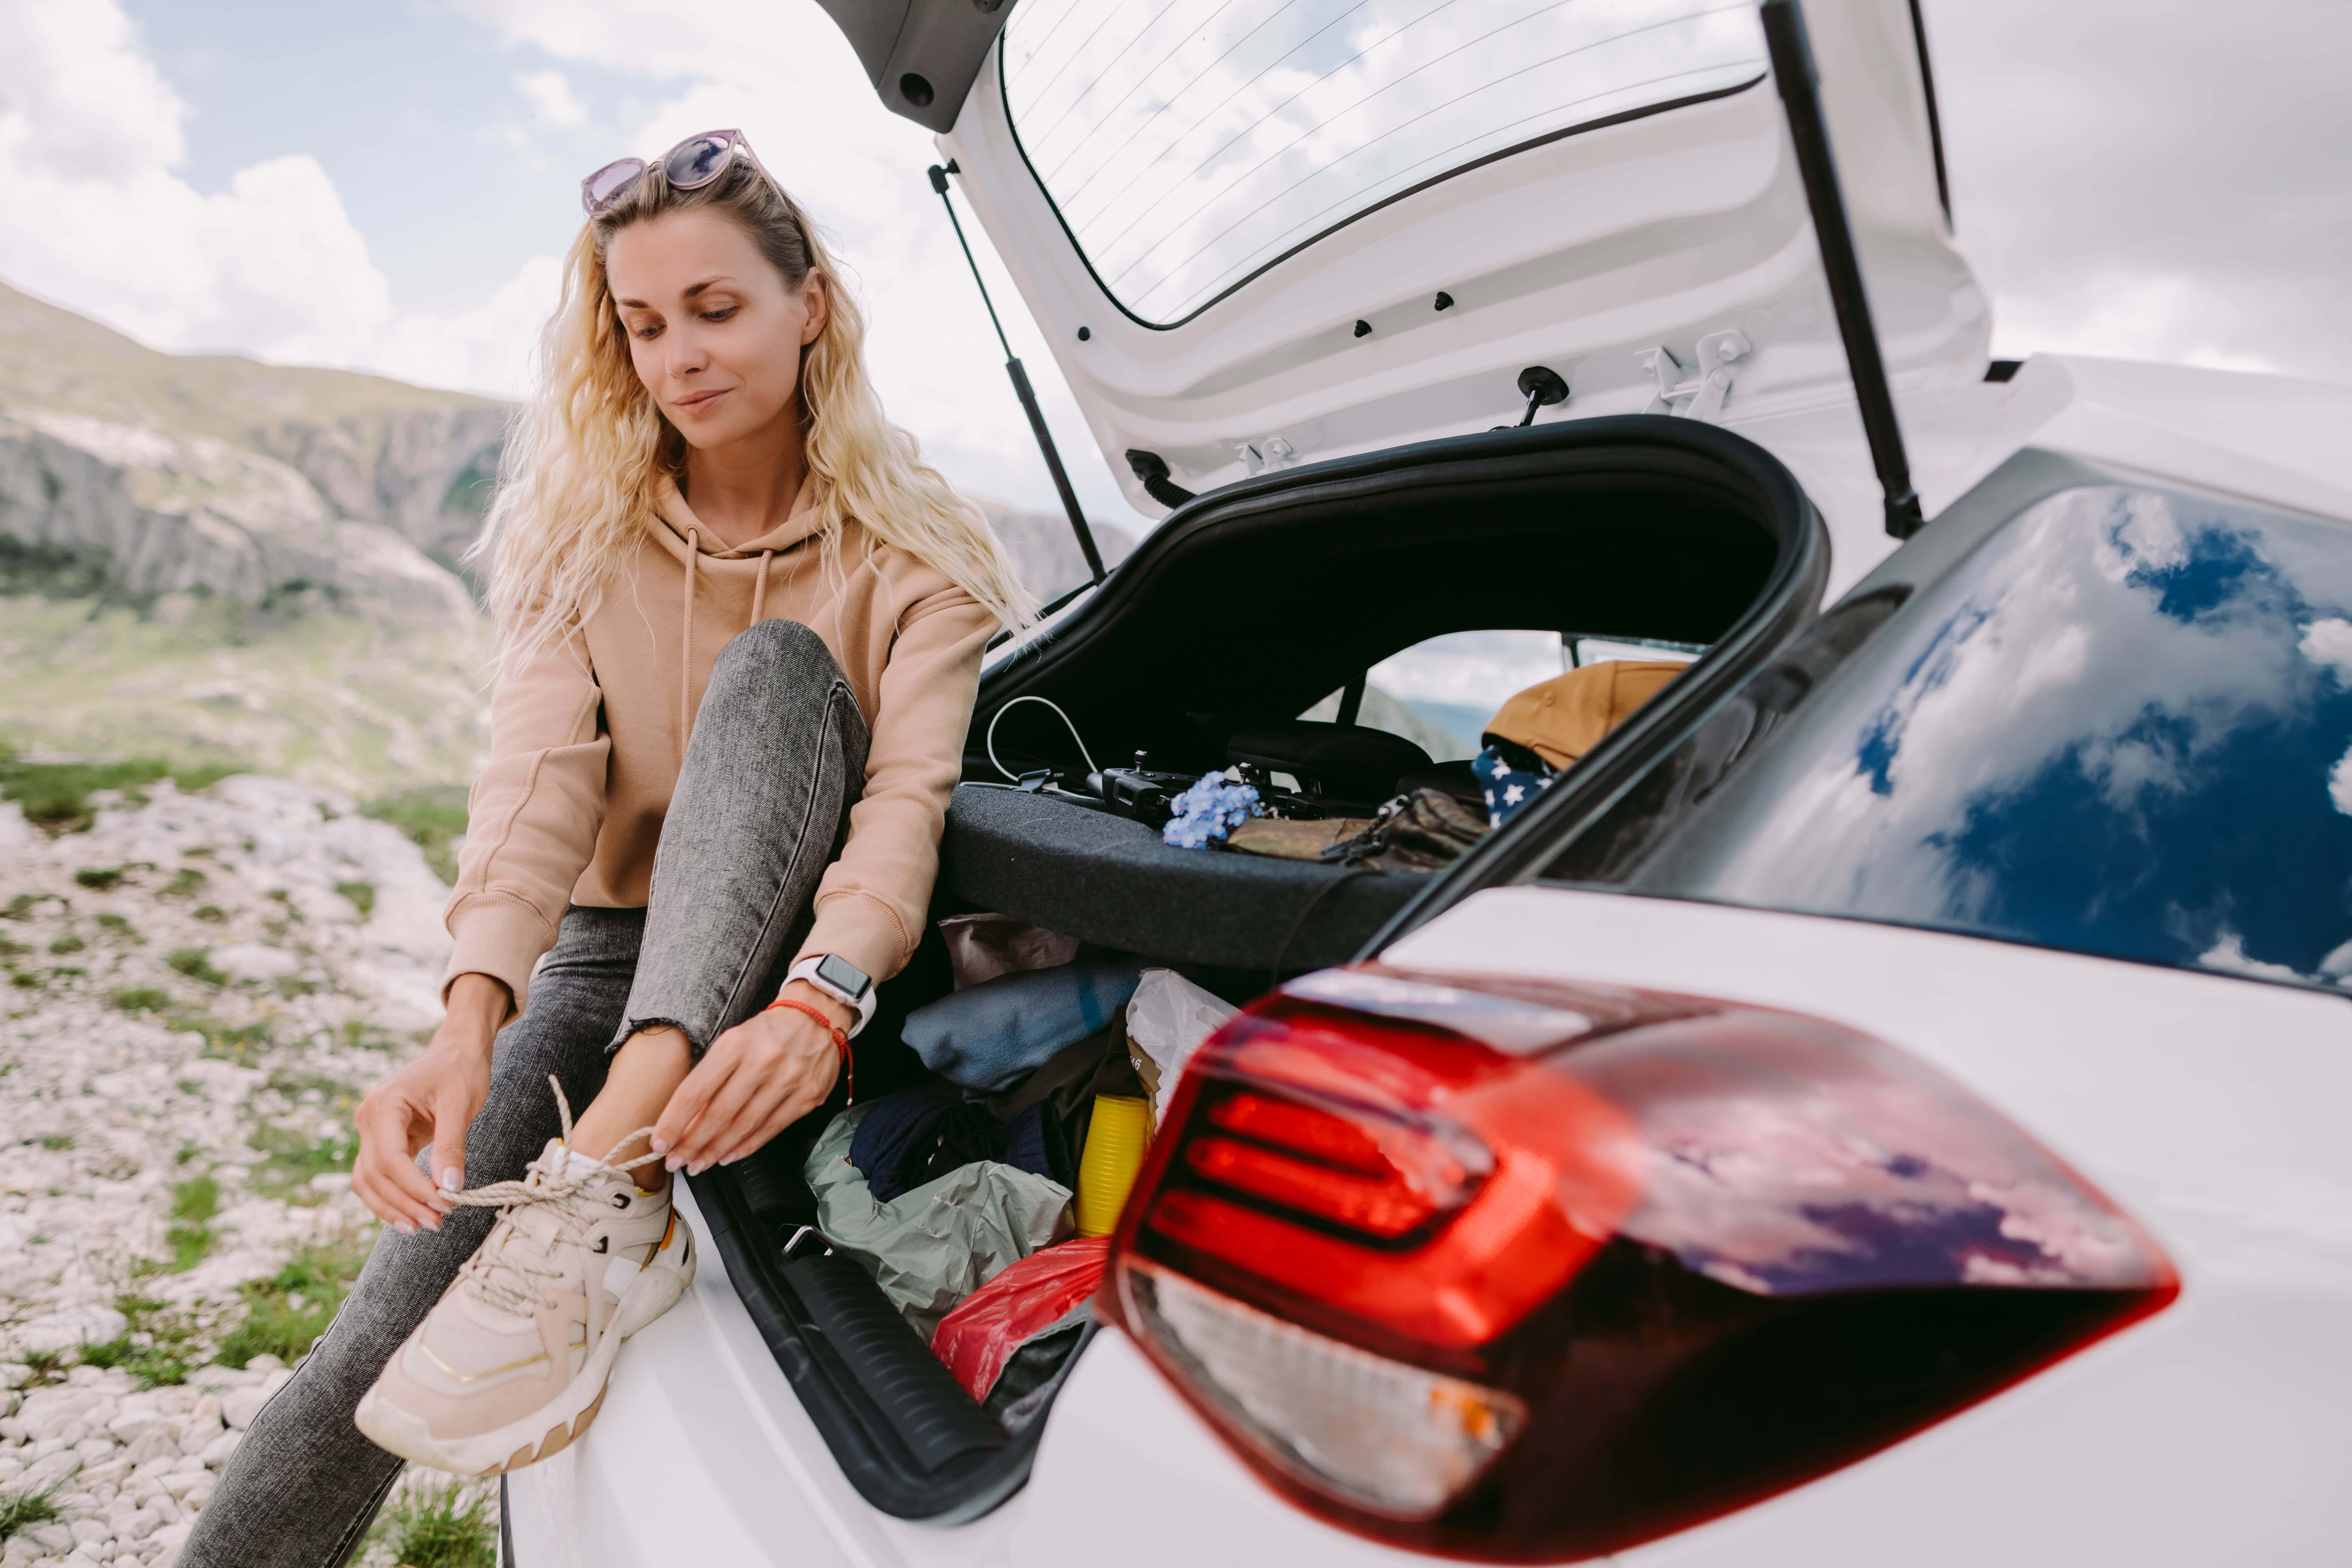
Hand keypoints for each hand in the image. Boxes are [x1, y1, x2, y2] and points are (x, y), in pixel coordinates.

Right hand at [352, 973, 505, 1231]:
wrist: (456, 1051)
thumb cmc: (460, 1071)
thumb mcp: (461, 1104)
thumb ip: (451, 1146)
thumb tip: (449, 1188)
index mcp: (383, 1105)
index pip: (390, 1159)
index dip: (413, 1187)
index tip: (443, 1205)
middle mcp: (368, 1118)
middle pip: (376, 1175)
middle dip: (405, 1203)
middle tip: (437, 1223)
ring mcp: (371, 1131)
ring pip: (369, 1181)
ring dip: (394, 1207)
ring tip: (425, 1225)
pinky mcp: (382, 1141)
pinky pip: (378, 1176)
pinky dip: (391, 1197)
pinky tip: (412, 1214)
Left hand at [652, 981, 850, 1174]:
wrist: (816, 1018)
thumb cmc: (767, 1033)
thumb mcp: (732, 1042)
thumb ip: (710, 1078)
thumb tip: (683, 1120)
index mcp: (735, 1045)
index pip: (695, 1091)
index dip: (674, 1122)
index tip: (660, 1142)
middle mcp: (763, 1062)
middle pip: (718, 1114)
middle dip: (692, 1144)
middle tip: (677, 1160)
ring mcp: (788, 1080)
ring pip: (744, 1126)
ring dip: (716, 1150)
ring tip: (699, 1163)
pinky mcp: (807, 1096)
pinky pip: (770, 1129)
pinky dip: (746, 1147)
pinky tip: (729, 1155)